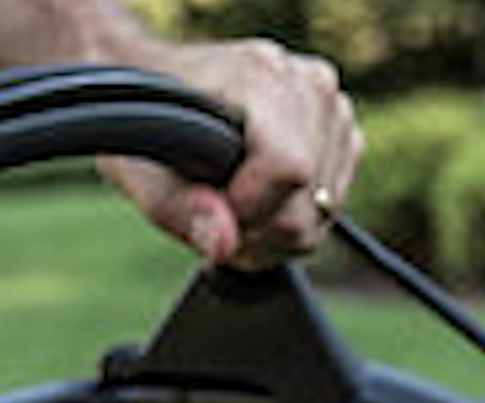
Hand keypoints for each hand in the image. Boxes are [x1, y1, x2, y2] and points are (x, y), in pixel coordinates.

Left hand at [101, 39, 362, 269]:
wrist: (154, 85)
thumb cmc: (143, 125)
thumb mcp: (143, 176)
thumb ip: (183, 211)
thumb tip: (226, 244)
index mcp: (260, 78)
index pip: (289, 169)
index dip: (248, 209)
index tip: (210, 206)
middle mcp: (308, 84)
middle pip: (311, 202)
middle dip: (259, 230)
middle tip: (215, 217)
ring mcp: (332, 106)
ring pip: (324, 211)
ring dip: (273, 230)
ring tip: (231, 208)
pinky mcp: (341, 131)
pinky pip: (330, 205)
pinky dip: (292, 218)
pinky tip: (258, 201)